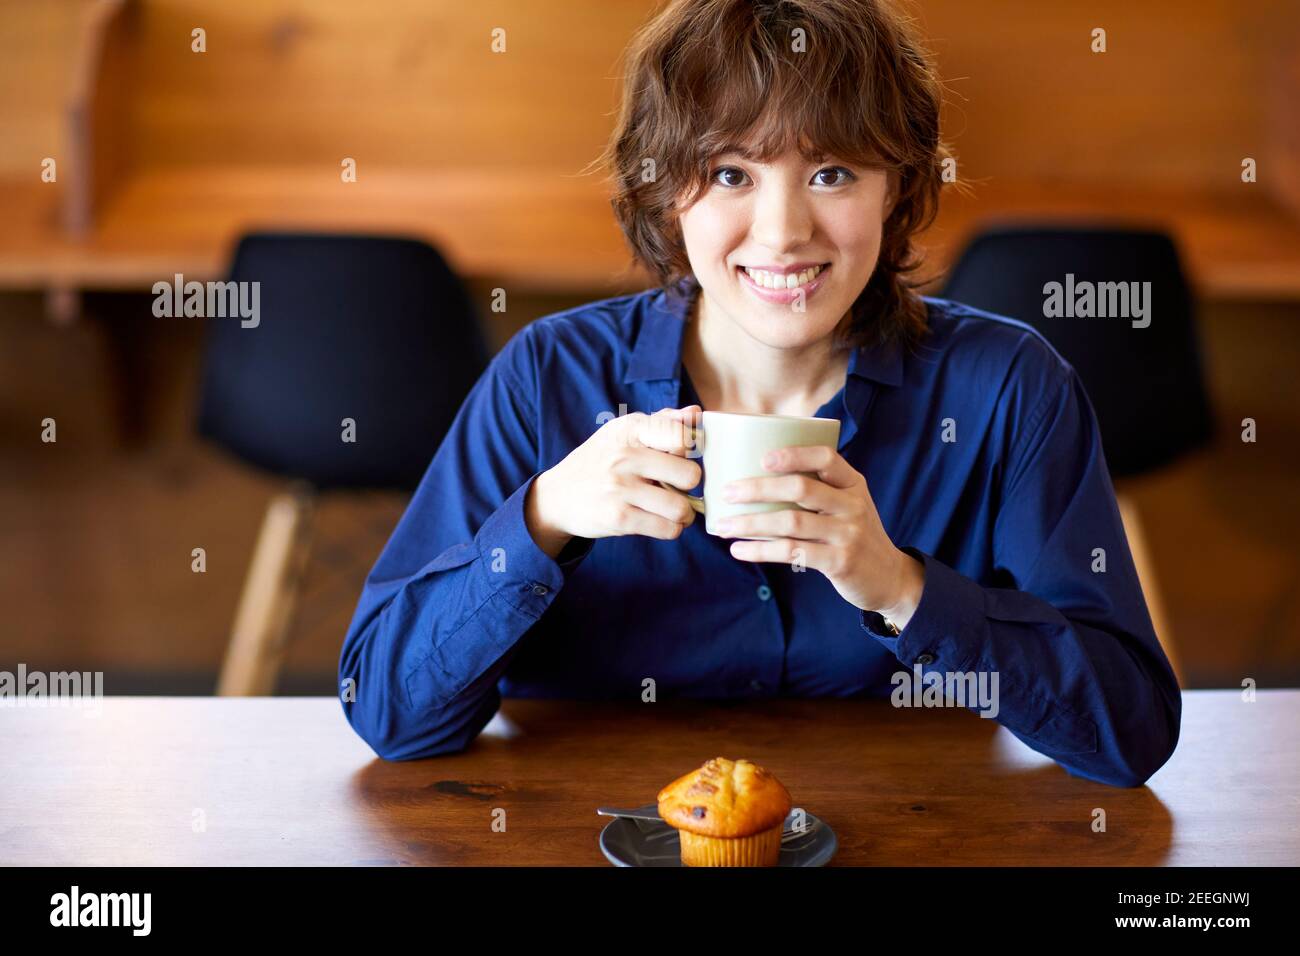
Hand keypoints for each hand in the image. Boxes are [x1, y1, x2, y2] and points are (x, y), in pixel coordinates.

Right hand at [524, 405, 702, 557]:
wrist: (558, 495)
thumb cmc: (600, 461)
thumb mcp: (624, 433)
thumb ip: (663, 421)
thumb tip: (697, 414)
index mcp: (631, 429)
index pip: (682, 436)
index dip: (689, 451)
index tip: (678, 458)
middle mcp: (625, 456)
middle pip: (690, 475)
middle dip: (690, 487)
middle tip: (678, 488)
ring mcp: (620, 488)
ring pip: (681, 508)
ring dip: (684, 514)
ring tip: (674, 509)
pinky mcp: (618, 517)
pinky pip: (667, 529)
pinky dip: (671, 529)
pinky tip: (661, 522)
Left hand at [714, 445, 924, 623]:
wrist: (889, 578)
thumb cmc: (854, 535)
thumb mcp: (848, 505)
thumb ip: (819, 490)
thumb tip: (758, 477)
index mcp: (853, 484)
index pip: (826, 457)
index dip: (793, 455)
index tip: (762, 459)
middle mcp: (852, 505)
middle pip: (800, 488)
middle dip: (758, 489)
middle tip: (727, 492)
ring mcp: (847, 534)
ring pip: (790, 522)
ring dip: (751, 523)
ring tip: (723, 526)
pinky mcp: (839, 562)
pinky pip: (792, 552)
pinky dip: (761, 550)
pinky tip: (740, 550)